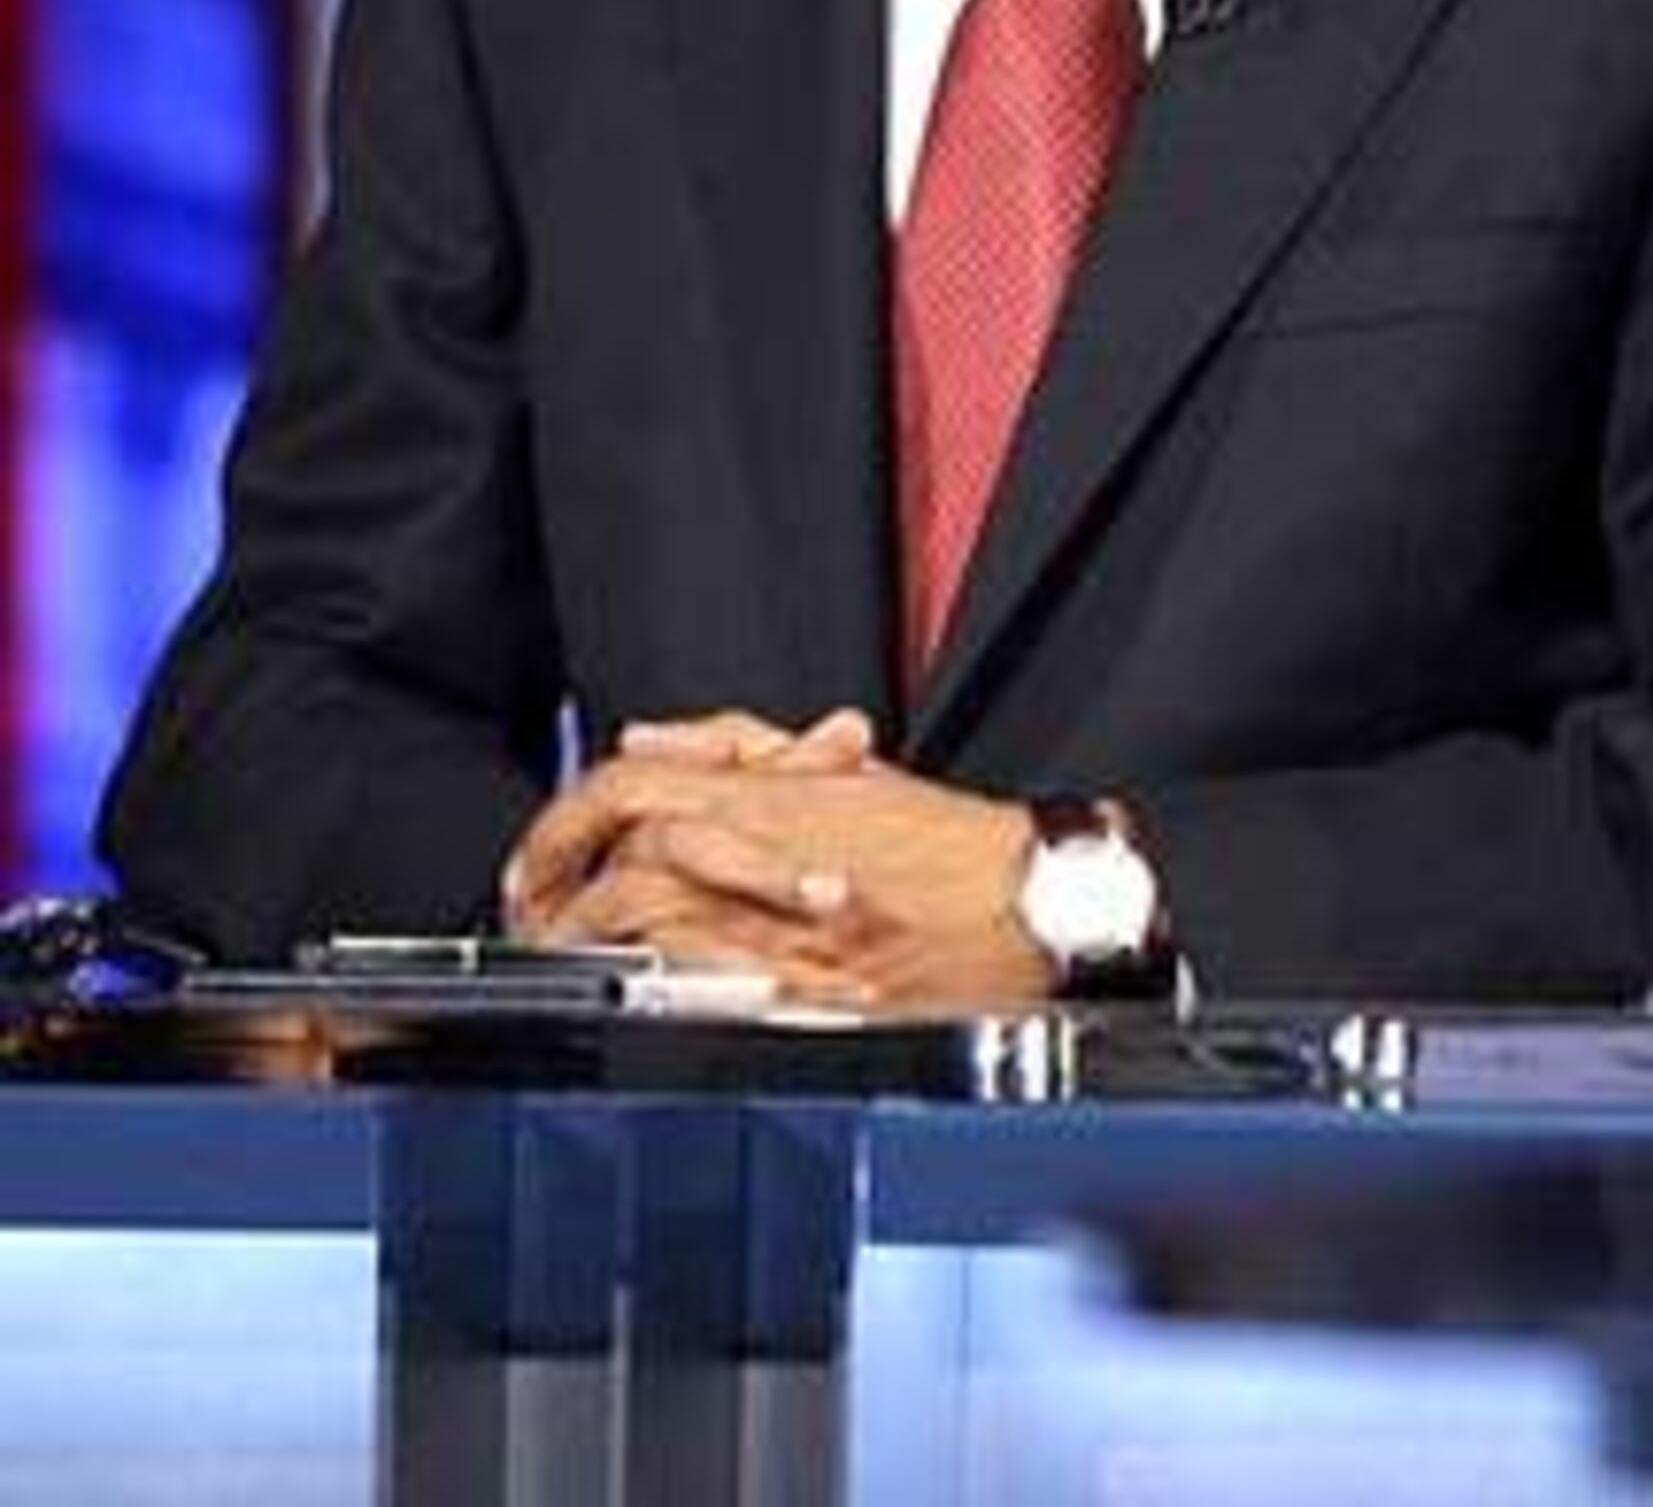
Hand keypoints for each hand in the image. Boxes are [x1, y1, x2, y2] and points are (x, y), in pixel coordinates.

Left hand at [502, 719, 1046, 1008]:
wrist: (1030, 898)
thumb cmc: (956, 847)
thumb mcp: (849, 770)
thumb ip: (741, 746)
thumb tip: (648, 738)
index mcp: (767, 793)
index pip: (625, 786)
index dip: (563, 823)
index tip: (541, 857)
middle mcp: (760, 851)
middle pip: (617, 862)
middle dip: (562, 896)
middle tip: (540, 919)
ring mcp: (773, 921)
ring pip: (642, 925)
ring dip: (595, 945)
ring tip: (576, 964)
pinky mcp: (795, 985)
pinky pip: (691, 984)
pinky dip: (653, 986)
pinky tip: (641, 995)